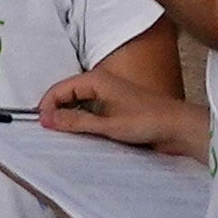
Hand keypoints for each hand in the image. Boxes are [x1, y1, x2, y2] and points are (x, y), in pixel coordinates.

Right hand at [37, 66, 207, 160]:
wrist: (177, 128)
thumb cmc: (147, 121)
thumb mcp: (107, 125)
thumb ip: (76, 121)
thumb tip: (46, 119)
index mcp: (96, 80)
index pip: (59, 89)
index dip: (47, 106)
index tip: (40, 127)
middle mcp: (100, 84)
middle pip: (66, 95)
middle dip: (55, 111)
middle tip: (47, 134)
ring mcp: (107, 96)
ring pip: (77, 104)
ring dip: (68, 118)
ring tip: (61, 137)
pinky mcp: (114, 109)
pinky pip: (89, 112)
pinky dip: (80, 122)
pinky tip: (79, 137)